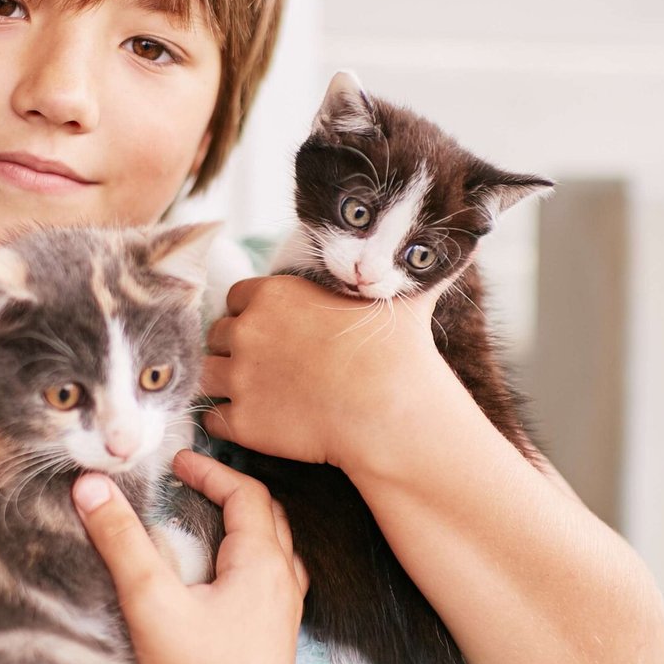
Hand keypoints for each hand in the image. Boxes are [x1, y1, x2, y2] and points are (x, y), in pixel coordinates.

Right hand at [71, 450, 306, 663]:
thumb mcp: (151, 602)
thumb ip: (121, 541)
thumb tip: (92, 487)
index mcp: (263, 565)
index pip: (247, 494)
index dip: (212, 471)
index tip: (179, 463)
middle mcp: (284, 586)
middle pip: (268, 519)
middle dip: (232, 493)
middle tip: (194, 485)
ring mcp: (285, 619)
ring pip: (275, 553)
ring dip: (247, 529)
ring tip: (210, 525)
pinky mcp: (276, 647)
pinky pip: (274, 586)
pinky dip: (252, 564)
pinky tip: (224, 584)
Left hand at [198, 275, 453, 469]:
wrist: (391, 411)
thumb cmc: (398, 353)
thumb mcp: (399, 297)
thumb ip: (400, 272)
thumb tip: (457, 240)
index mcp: (273, 295)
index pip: (238, 297)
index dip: (252, 314)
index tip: (273, 330)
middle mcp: (247, 331)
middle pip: (219, 334)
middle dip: (237, 347)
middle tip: (265, 364)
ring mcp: (240, 377)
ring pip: (206, 374)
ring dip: (225, 382)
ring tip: (254, 393)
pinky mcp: (242, 421)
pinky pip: (214, 419)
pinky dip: (229, 422)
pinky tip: (256, 422)